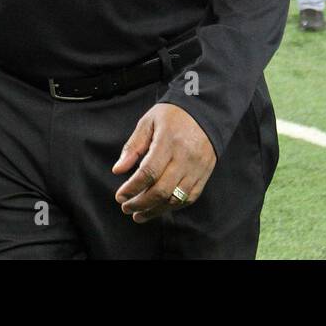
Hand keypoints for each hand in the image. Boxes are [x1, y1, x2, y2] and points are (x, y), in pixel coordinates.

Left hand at [113, 103, 215, 222]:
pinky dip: (173, 206)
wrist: (207, 110)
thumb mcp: (149, 122)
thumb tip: (118, 170)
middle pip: (161, 189)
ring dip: (155, 210)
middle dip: (140, 203)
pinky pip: (189, 197)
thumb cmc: (173, 115)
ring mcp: (197, 167)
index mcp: (169, 141)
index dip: (132, 188)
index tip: (120, 196)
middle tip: (126, 208)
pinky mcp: (205, 173)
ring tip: (139, 214)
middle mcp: (185, 156)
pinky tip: (159, 208)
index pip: (149, 172)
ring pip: (175, 198)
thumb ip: (133, 146)